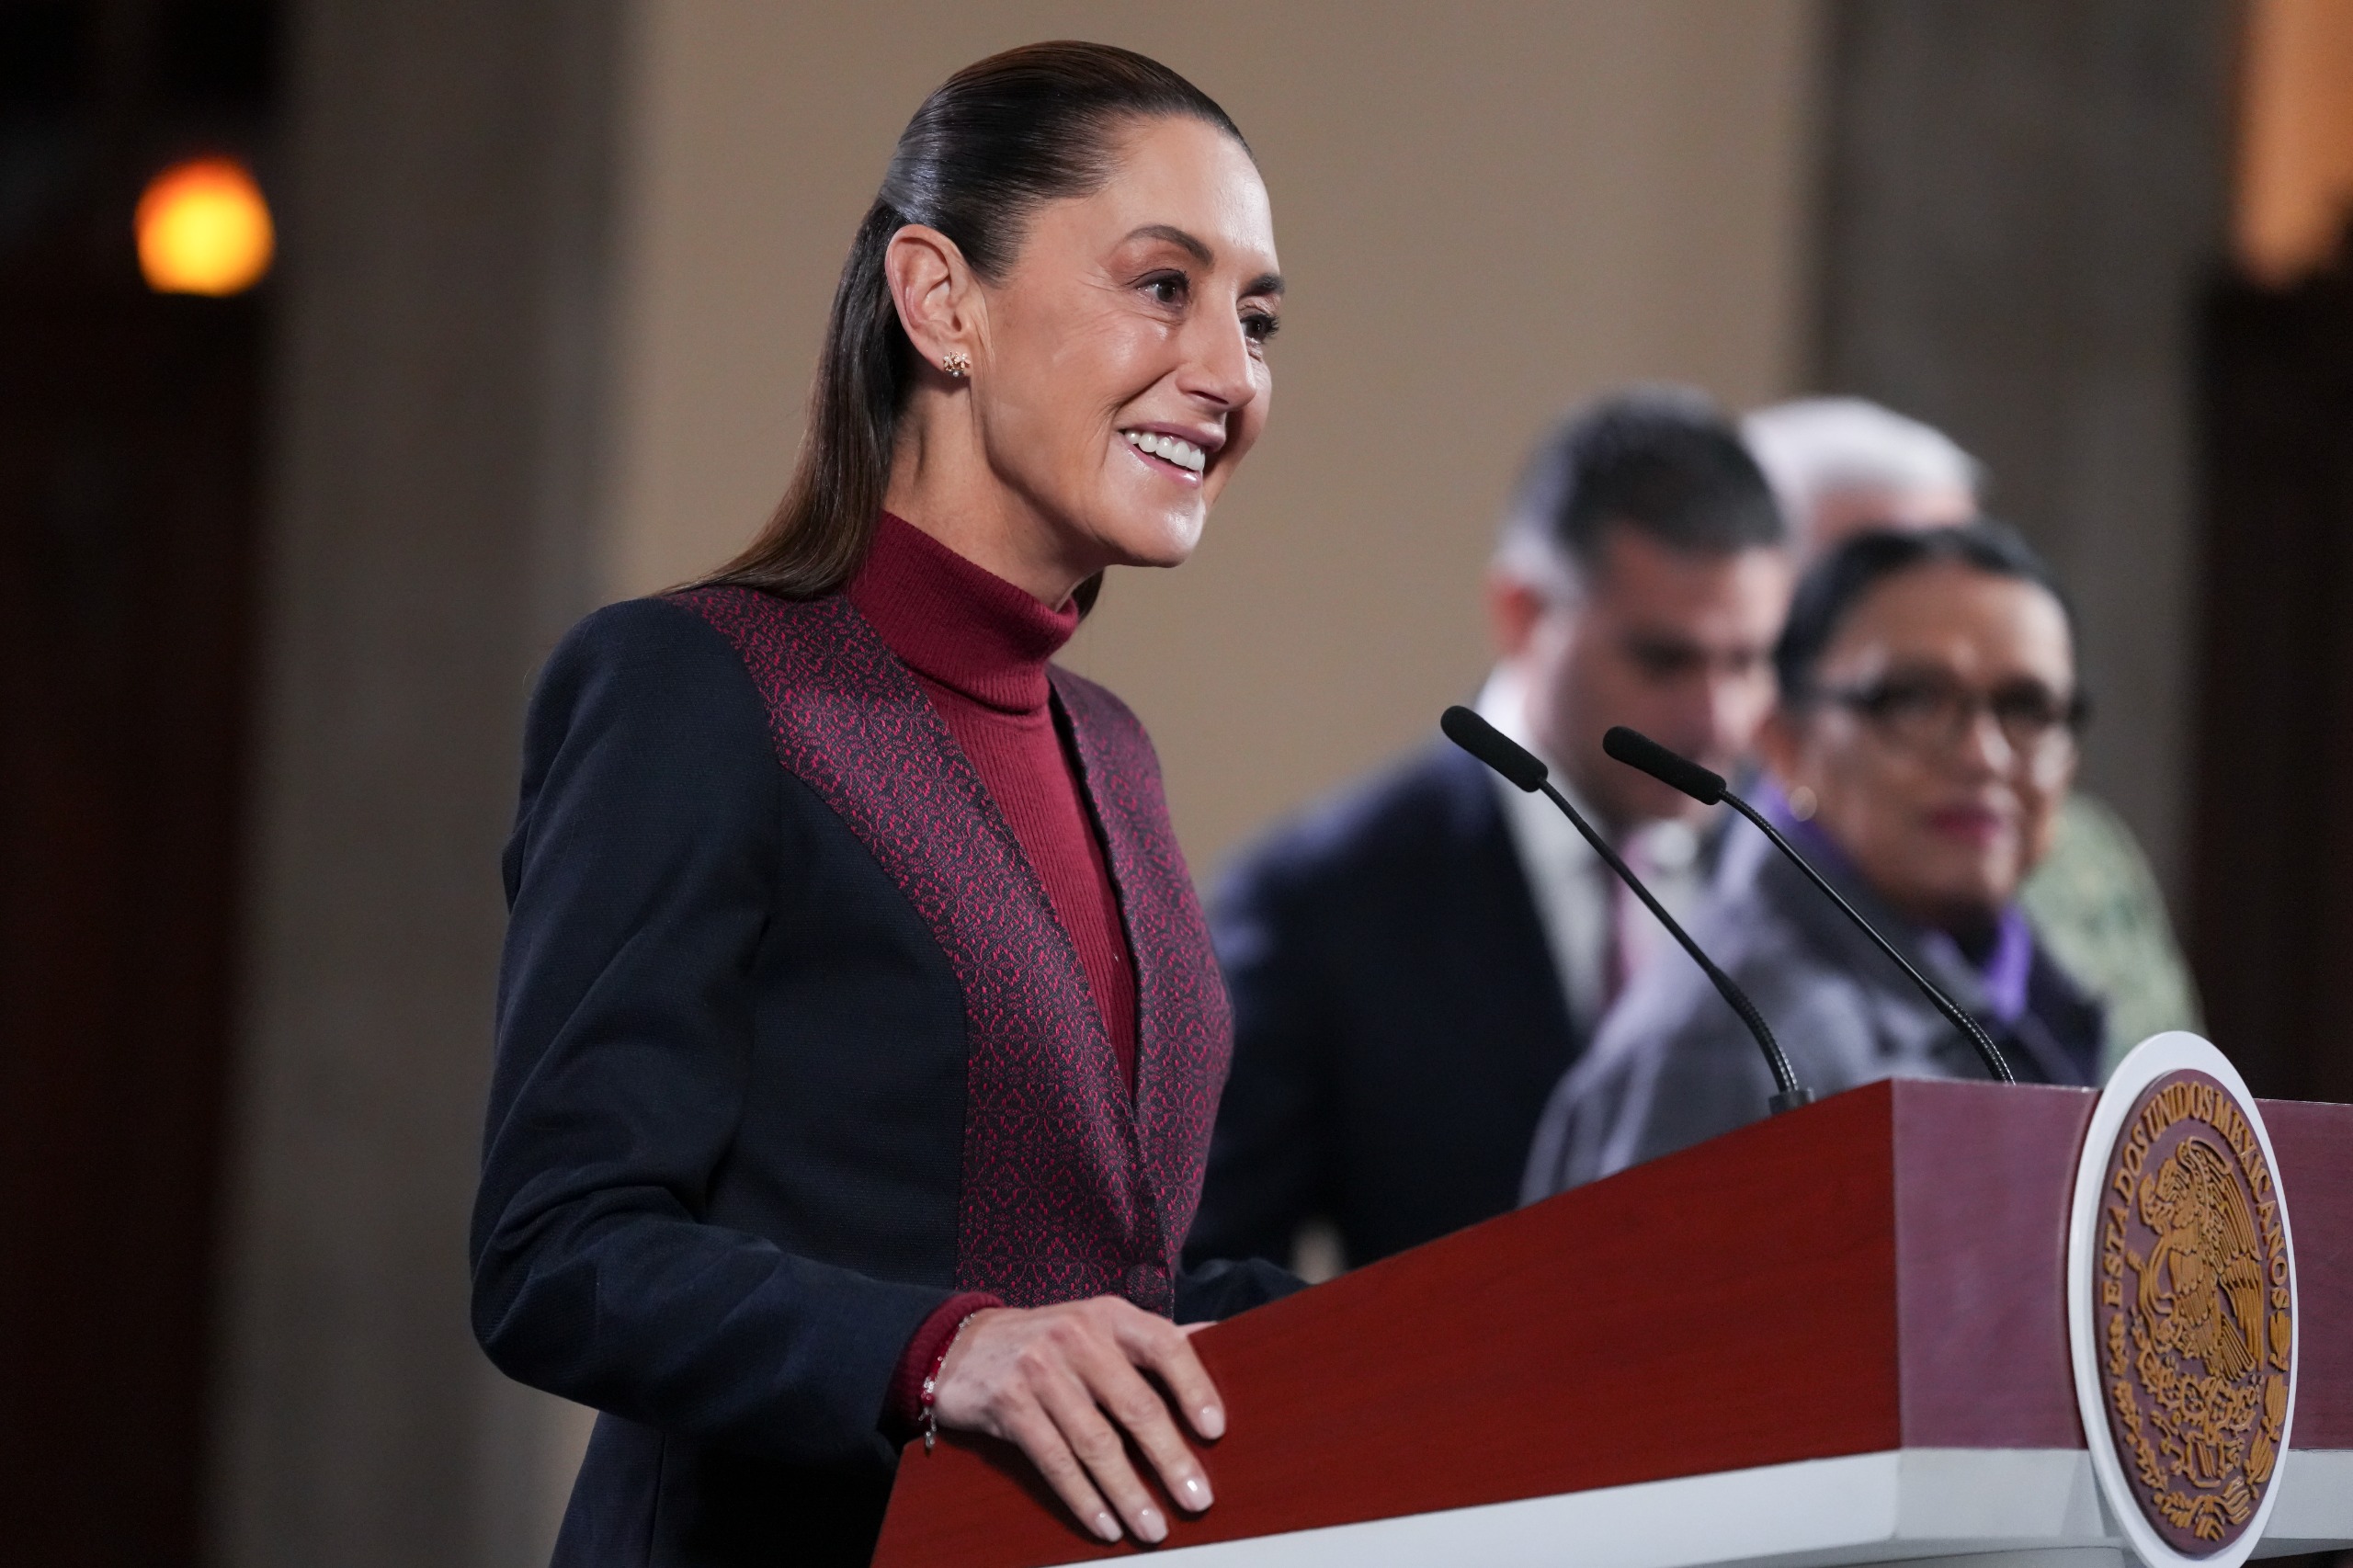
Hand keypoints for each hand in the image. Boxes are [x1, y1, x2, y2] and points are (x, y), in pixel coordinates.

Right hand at [930, 1297, 1224, 1544]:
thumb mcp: (1098, 1325)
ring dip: (1128, 1492)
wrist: (961, 1346)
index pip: (1165, 1344)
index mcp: (1109, 1316)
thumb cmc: (1049, 1342)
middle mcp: (1077, 1337)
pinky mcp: (1009, 1404)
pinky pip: (1055, 1461)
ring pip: (1095, 1442)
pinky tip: (1105, 1523)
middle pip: (1134, 1404)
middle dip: (1170, 1458)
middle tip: (1197, 1499)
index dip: (1194, 1387)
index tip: (1216, 1430)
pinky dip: (1083, 1498)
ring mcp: (1040, 1370)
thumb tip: (1222, 1339)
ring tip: (1153, 1526)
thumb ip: (1151, 1338)